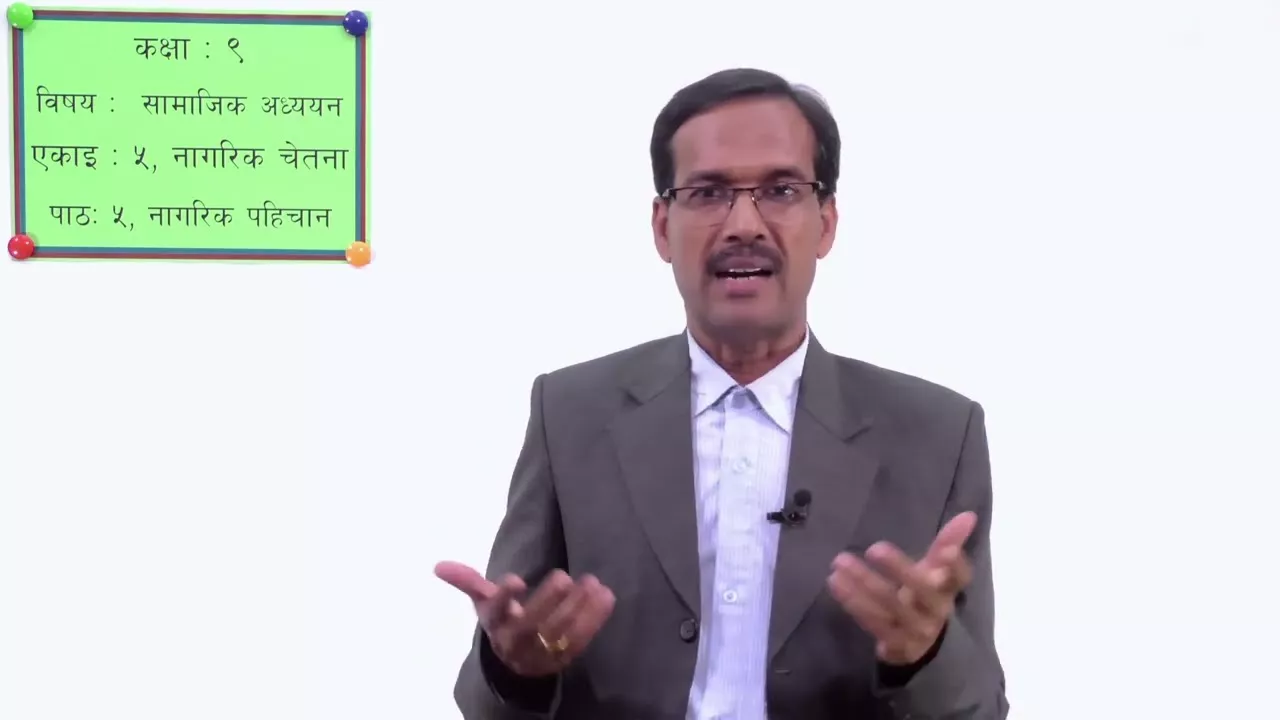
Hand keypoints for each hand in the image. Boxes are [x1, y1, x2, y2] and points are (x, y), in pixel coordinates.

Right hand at [434, 561, 615, 677]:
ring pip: (560, 633)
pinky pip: (582, 640)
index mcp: (495, 623)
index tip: (514, 578)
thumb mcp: (484, 603)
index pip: (496, 611)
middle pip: (532, 624)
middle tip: (563, 577)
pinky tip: (606, 595)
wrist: (516, 664)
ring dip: (579, 608)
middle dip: (548, 601)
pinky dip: (596, 618)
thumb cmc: (502, 622)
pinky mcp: (564, 658)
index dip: (504, 596)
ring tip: (593, 582)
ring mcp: (541, 652)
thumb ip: (467, 582)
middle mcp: (516, 641)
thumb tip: (438, 565)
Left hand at [827, 512, 976, 665]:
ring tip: (840, 562)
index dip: (956, 564)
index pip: (960, 576)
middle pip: (921, 589)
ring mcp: (916, 630)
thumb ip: (947, 542)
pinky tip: (836, 583)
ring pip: (890, 605)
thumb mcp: (935, 569)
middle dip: (899, 568)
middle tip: (874, 548)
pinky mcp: (896, 644)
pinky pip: (873, 622)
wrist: (919, 644)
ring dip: (863, 583)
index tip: (947, 551)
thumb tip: (969, 515)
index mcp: (948, 588)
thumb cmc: (924, 596)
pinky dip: (854, 602)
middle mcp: (936, 610)